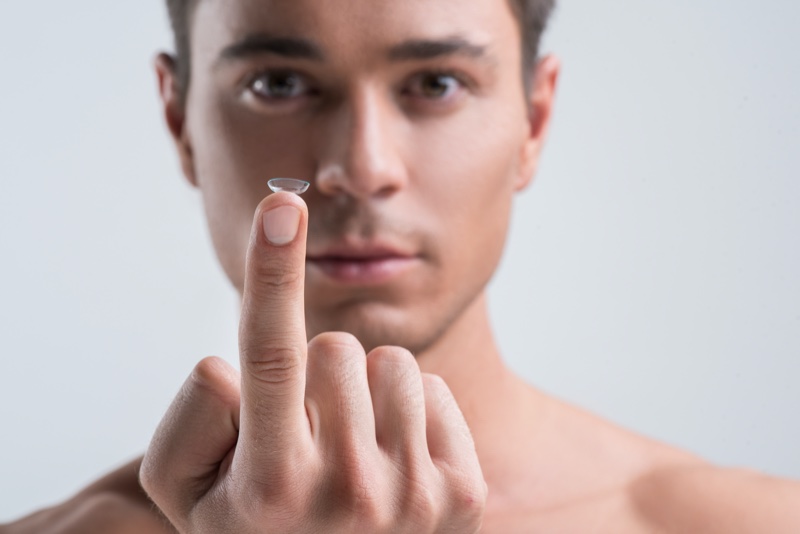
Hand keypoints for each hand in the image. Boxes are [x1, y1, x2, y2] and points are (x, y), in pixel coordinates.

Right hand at [139, 192, 486, 532]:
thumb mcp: (189, 494)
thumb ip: (192, 419)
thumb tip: (236, 362)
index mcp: (269, 484)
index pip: (268, 355)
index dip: (271, 272)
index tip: (281, 205)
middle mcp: (345, 490)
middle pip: (338, 348)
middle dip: (316, 377)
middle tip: (307, 436)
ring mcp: (412, 495)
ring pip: (393, 365)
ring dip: (365, 393)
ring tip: (351, 450)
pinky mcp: (462, 495)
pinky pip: (437, 391)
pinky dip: (411, 415)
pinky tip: (392, 464)